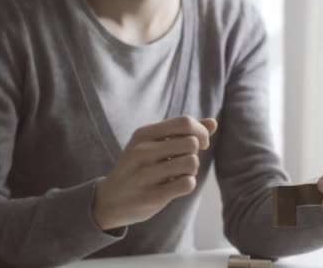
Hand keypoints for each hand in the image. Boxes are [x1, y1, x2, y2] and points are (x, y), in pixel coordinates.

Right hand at [92, 116, 217, 230]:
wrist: (109, 200)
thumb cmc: (138, 168)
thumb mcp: (153, 144)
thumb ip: (183, 133)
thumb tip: (213, 122)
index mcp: (144, 134)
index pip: (185, 122)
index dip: (200, 132)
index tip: (199, 143)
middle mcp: (142, 151)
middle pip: (192, 142)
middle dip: (196, 153)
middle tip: (185, 162)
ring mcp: (145, 174)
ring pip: (192, 163)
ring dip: (192, 170)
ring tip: (179, 174)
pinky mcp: (151, 196)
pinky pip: (187, 184)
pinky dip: (188, 184)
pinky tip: (175, 186)